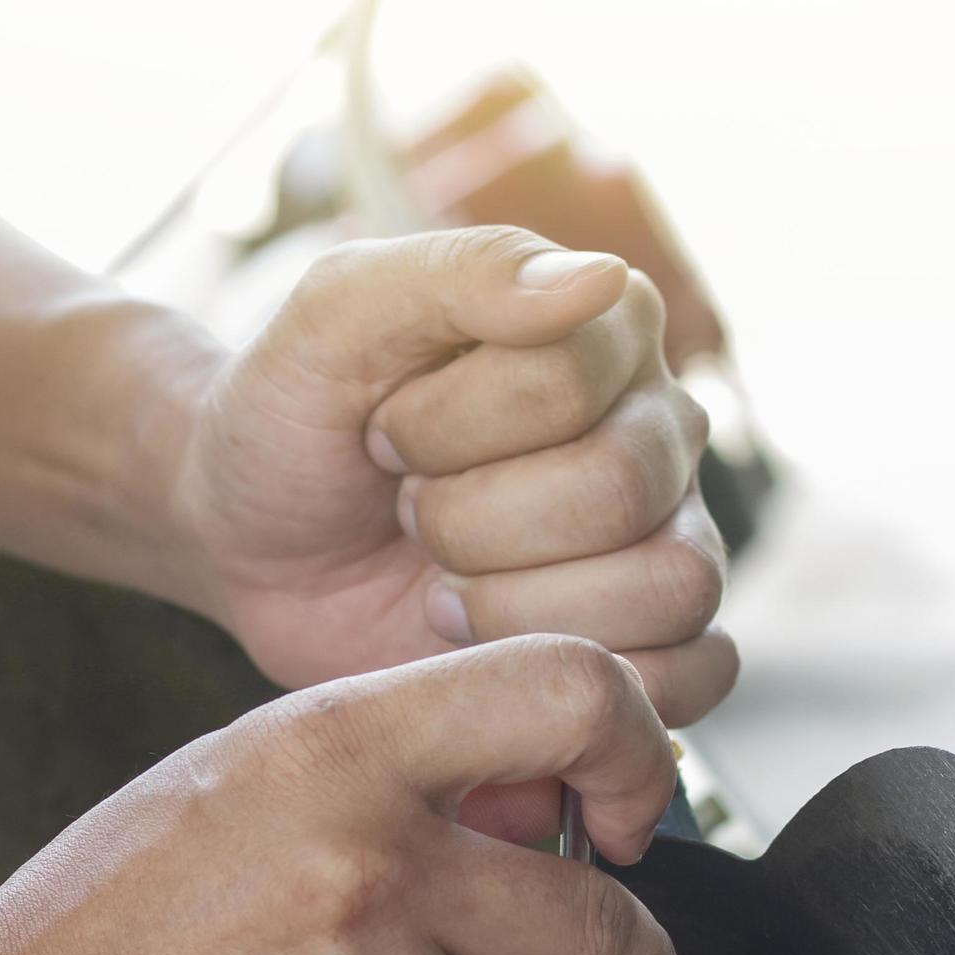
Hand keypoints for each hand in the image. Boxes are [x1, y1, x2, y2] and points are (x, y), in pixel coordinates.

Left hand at [170, 227, 736, 731]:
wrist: (254, 543)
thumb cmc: (295, 418)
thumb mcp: (334, 315)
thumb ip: (461, 271)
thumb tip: (601, 275)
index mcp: (607, 324)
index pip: (567, 384)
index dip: (445, 429)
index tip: (382, 431)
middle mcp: (659, 426)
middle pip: (620, 492)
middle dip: (469, 521)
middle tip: (409, 510)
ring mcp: (668, 536)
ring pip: (671, 588)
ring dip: (517, 607)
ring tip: (446, 584)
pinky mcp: (652, 640)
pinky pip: (700, 673)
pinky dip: (588, 683)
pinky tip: (493, 653)